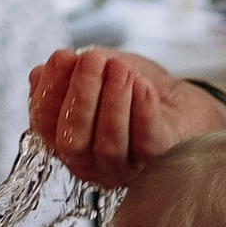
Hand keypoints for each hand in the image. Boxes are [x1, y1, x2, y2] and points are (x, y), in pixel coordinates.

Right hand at [30, 47, 225, 186]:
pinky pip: (145, 142)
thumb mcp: (102, 72)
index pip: (46, 124)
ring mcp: (125, 169)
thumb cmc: (141, 90)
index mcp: (69, 139)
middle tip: (93, 59)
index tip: (62, 57)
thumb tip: (38, 74)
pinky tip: (142, 85)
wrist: (187, 105)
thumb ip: (71, 73)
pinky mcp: (160, 164)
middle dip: (81, 96)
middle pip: (73, 141)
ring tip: (121, 68)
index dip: (50, 91)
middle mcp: (92, 162)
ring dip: (113, 102)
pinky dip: (141, 111)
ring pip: (108, 146)